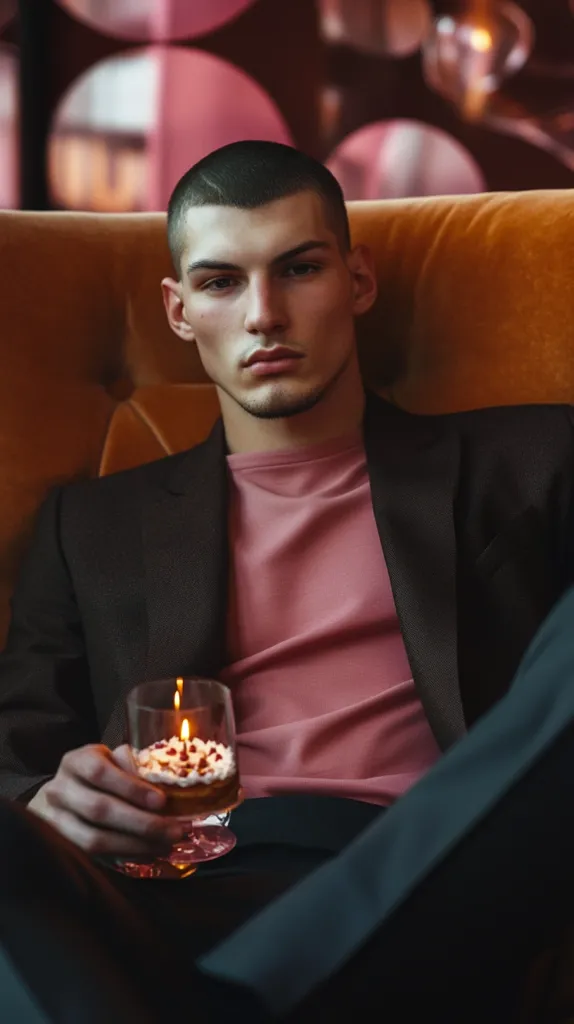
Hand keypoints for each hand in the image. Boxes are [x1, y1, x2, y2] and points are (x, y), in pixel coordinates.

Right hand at [28, 743, 181, 857]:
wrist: (63, 796)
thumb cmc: (98, 775)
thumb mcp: (112, 761)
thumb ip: (132, 767)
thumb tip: (164, 783)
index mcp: (76, 762)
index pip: (100, 772)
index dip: (131, 788)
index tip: (162, 801)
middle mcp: (59, 789)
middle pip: (99, 810)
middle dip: (141, 823)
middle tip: (174, 830)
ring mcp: (54, 820)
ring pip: (93, 839)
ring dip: (134, 845)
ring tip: (164, 845)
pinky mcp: (60, 846)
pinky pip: (93, 857)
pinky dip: (124, 856)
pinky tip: (147, 854)